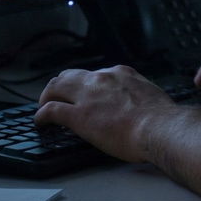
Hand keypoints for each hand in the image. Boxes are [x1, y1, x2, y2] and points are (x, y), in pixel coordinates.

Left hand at [34, 65, 174, 161]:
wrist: (159, 127)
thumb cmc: (161, 118)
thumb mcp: (151, 94)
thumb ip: (138, 93)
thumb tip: (138, 103)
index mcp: (120, 74)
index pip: (95, 74)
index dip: (85, 84)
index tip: (84, 92)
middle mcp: (101, 79)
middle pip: (70, 75)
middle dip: (60, 85)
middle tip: (56, 95)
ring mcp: (88, 96)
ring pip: (56, 87)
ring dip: (46, 96)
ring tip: (43, 105)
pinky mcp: (79, 116)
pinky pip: (51, 110)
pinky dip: (41, 115)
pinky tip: (40, 121)